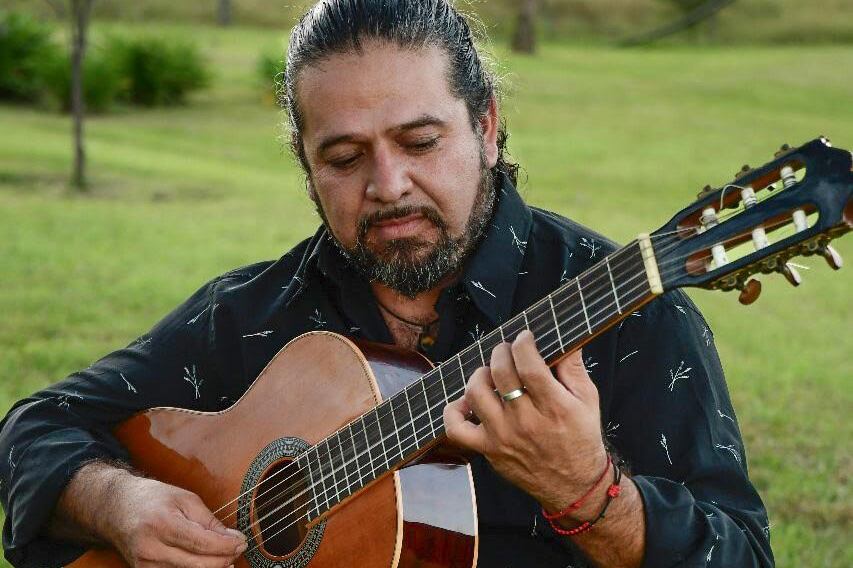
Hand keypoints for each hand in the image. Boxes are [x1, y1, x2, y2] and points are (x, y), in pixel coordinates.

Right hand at [108, 475, 246, 567]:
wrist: (116, 509)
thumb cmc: (152, 498)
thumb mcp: (184, 498)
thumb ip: (208, 520)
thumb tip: (232, 538)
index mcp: (162, 524)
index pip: (202, 543)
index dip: (226, 546)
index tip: (242, 541)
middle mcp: (151, 548)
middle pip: (197, 564)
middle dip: (224, 558)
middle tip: (238, 549)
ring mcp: (145, 565)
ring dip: (213, 567)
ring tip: (227, 557)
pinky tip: (209, 564)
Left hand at [444, 330, 607, 514]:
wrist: (574, 485)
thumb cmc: (581, 438)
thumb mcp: (588, 400)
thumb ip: (573, 368)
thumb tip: (565, 339)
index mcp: (554, 406)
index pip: (529, 365)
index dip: (523, 343)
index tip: (525, 338)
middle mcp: (526, 421)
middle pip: (500, 373)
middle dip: (501, 352)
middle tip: (506, 351)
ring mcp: (503, 436)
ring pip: (476, 393)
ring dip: (480, 375)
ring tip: (490, 374)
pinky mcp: (488, 449)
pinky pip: (456, 429)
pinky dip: (453, 411)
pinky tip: (466, 401)